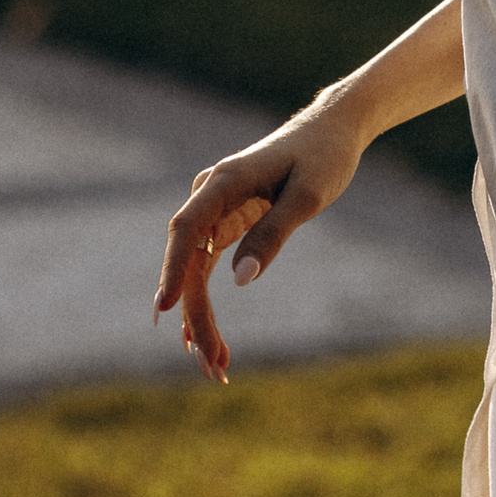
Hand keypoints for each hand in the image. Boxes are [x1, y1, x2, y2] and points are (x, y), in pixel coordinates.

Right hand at [155, 100, 369, 380]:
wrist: (331, 130)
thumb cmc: (323, 157)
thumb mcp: (308, 196)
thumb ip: (273, 234)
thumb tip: (240, 281)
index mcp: (225, 181)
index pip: (186, 228)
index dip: (172, 270)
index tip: (164, 309)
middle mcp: (209, 194)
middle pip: (189, 261)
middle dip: (195, 314)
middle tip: (212, 363)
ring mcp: (214, 209)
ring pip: (194, 270)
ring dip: (199, 316)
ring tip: (215, 366)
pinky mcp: (225, 221)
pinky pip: (206, 266)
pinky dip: (206, 301)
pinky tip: (205, 339)